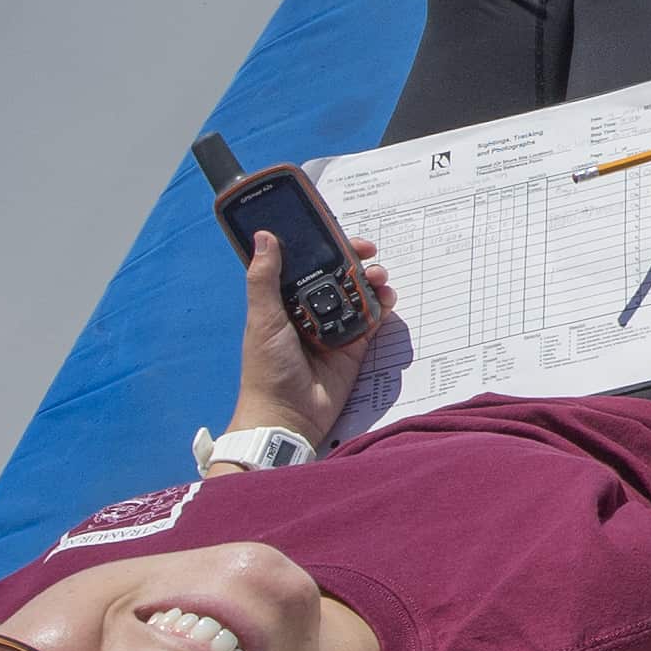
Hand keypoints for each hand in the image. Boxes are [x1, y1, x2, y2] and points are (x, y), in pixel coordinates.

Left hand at [233, 226, 391, 444]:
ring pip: (357, 294)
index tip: (339, 234)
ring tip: (380, 278)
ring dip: (371, 281)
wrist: (288, 415)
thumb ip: (264, 279)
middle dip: (355, 260)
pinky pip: (372, 321)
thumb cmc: (266, 367)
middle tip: (369, 251)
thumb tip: (264, 236)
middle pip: (337, 275)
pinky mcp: (353, 347)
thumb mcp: (262, 319)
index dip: (324, 247)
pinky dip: (382, 307)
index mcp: (284, 300)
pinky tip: (387, 298)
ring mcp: (333, 327)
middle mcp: (309, 310)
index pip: (307, 264)